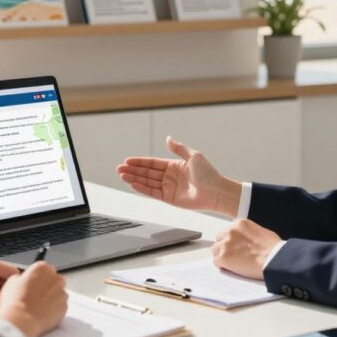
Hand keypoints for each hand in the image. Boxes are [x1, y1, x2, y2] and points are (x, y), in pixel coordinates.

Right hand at [0, 262, 67, 336]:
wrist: (21, 320)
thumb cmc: (15, 302)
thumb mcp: (11, 282)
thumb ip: (21, 277)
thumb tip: (23, 280)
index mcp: (43, 268)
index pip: (43, 269)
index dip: (36, 278)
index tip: (32, 285)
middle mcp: (56, 278)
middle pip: (53, 280)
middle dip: (46, 287)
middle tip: (34, 297)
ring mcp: (62, 293)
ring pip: (58, 294)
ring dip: (51, 298)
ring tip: (37, 307)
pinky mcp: (65, 306)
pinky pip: (60, 306)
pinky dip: (54, 310)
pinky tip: (42, 314)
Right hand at [116, 136, 242, 216]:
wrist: (217, 192)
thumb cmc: (208, 173)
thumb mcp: (193, 156)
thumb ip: (178, 148)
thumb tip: (168, 138)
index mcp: (174, 165)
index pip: (153, 163)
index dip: (140, 162)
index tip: (127, 161)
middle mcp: (170, 177)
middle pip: (147, 173)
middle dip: (133, 171)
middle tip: (119, 169)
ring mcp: (169, 188)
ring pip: (148, 182)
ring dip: (134, 179)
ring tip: (122, 176)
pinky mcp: (170, 199)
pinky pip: (153, 193)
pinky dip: (142, 189)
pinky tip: (133, 184)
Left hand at [211, 219, 282, 279]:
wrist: (274, 259)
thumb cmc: (274, 248)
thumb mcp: (261, 233)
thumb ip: (249, 234)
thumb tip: (246, 241)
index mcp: (240, 224)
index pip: (228, 231)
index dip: (231, 241)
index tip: (235, 247)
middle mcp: (231, 231)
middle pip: (219, 239)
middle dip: (224, 247)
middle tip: (232, 256)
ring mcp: (226, 244)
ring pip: (215, 250)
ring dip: (222, 256)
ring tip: (233, 264)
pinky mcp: (223, 257)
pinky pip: (216, 262)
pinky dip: (223, 266)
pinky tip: (232, 269)